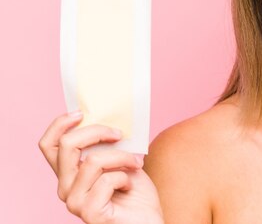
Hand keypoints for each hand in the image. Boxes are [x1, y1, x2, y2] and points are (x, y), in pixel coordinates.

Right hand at [39, 111, 163, 223]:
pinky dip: (125, 176)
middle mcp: (65, 187)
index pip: (49, 145)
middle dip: (97, 131)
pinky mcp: (88, 213)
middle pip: (66, 145)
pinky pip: (107, 180)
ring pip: (93, 160)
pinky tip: (130, 186)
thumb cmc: (135, 192)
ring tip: (136, 164)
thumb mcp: (121, 160)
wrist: (147, 220)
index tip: (81, 113)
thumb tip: (107, 117)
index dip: (60, 124)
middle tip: (120, 134)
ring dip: (121, 157)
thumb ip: (108, 144)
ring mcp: (75, 201)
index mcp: (69, 173)